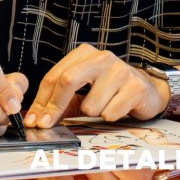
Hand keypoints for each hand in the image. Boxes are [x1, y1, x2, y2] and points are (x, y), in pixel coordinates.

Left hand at [24, 44, 167, 128]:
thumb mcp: (83, 92)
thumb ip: (61, 102)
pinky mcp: (135, 87)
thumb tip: (38, 119)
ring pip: (90, 105)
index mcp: (84, 54)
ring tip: (104, 106)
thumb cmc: (110, 90)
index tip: (33, 121)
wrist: (147, 90)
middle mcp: (101, 57)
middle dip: (55, 106)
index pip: (54, 77)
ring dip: (93, 114)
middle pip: (67, 80)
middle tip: (47, 125)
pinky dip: (110, 117)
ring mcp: (120, 70)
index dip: (41, 101)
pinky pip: (110, 113)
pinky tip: (118, 108)